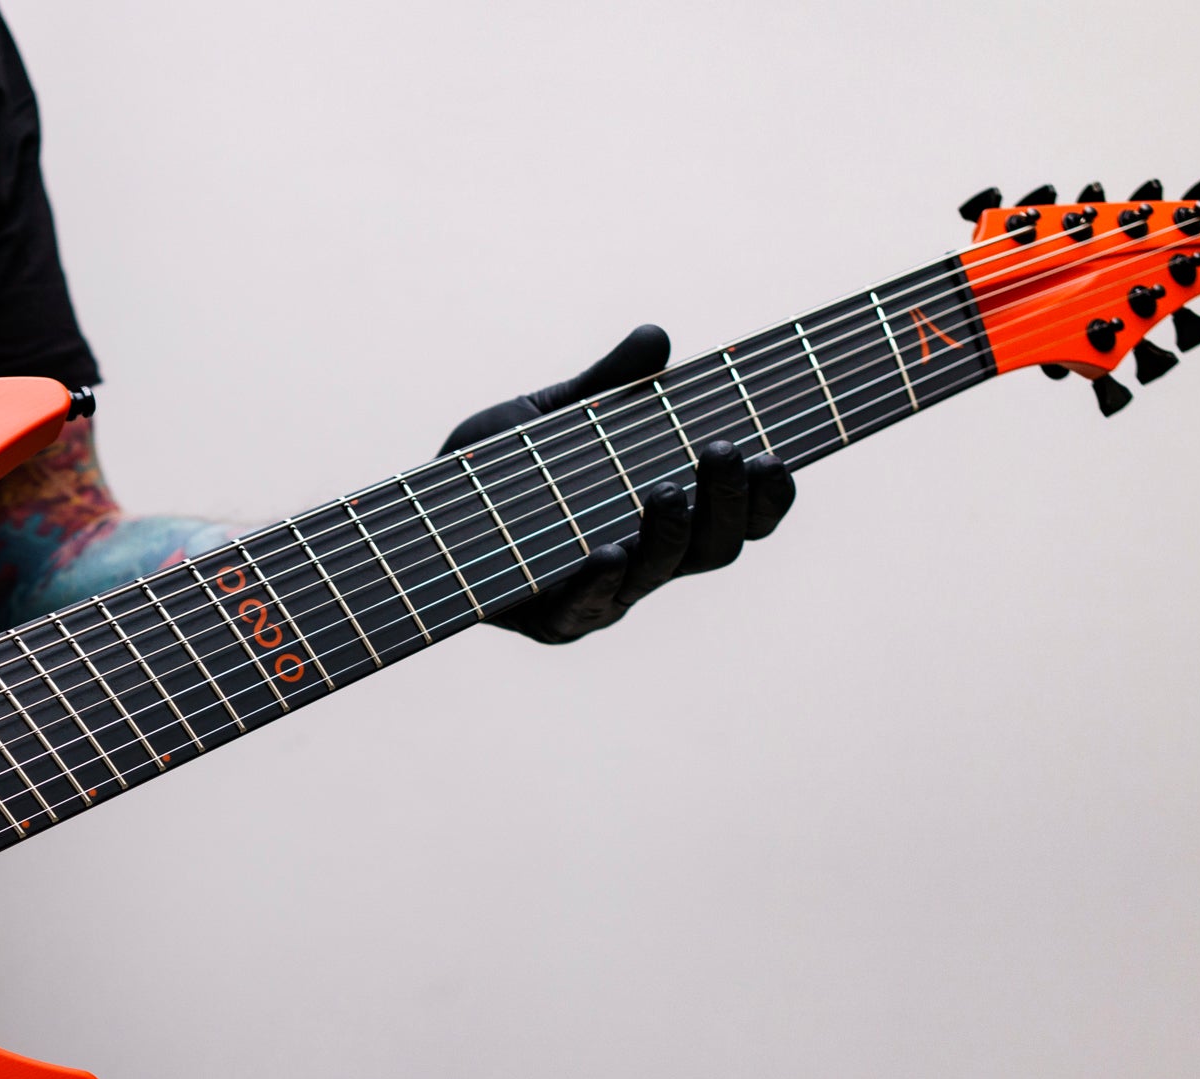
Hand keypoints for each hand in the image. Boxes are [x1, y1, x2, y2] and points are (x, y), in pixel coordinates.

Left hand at [443, 324, 796, 643]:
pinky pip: (584, 610)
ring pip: (658, 576)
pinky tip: (607, 552)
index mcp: (658, 516)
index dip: (765, 497)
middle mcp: (642, 561)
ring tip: (666, 490)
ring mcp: (600, 595)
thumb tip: (657, 338)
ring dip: (671, 534)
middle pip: (714, 549)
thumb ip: (606, 385)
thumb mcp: (554, 417)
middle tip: (725, 450)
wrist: (422, 516)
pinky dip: (599, 582)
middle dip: (729, 502)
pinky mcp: (549, 620)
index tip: (778, 456)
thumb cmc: (497, 470)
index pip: (734, 517)